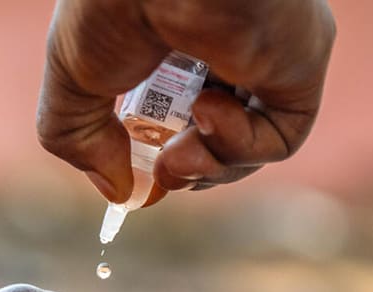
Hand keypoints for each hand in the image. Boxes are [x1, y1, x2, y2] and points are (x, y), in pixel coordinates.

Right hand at [37, 0, 334, 204]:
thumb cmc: (111, 7)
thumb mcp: (72, 79)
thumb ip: (78, 139)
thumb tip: (119, 192)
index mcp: (172, 35)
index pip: (178, 110)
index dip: (159, 154)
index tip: (135, 177)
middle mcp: (224, 41)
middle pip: (217, 134)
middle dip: (188, 169)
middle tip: (164, 171)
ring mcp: (267, 53)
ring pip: (251, 144)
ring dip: (211, 167)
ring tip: (178, 155)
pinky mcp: (300, 63)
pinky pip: (283, 135)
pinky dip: (241, 147)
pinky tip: (209, 113)